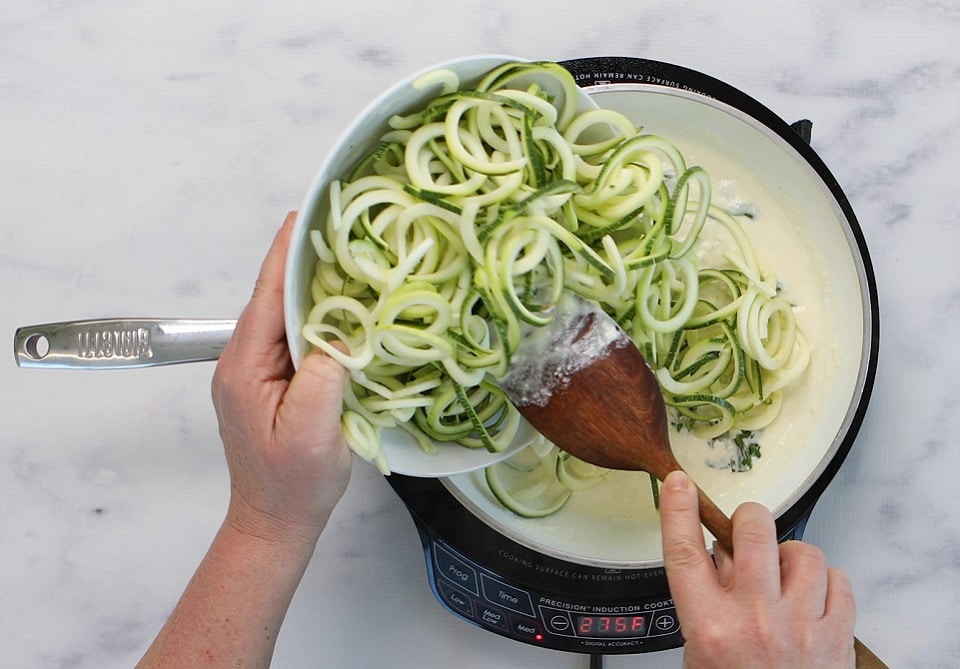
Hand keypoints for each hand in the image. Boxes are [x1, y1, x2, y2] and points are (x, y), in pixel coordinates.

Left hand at [211, 211, 351, 546]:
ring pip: (285, 318)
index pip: (267, 298)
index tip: (305, 215)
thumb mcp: (314, 431)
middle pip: (274, 300)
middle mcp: (243, 362)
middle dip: (305, 263)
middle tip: (342, 231)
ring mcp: (255, 373)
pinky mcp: (271, 383)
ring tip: (349, 261)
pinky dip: (318, 319)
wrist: (274, 523)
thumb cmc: (293, 485)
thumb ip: (325, 376)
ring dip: (314, 290)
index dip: (287, 255)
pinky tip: (343, 311)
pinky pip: (293, 339)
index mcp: (246, 367)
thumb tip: (343, 332)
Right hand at [660, 471, 855, 668]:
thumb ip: (707, 604)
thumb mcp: (701, 653)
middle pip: (753, 531)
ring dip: (790, 557)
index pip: (685, 553)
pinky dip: (825, 580)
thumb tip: (722, 558)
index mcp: (711, 627)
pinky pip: (838, 579)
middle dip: (748, 522)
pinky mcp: (836, 635)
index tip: (678, 485)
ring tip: (783, 577)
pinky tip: (811, 595)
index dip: (677, 511)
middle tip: (747, 535)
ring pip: (802, 551)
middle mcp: (755, 620)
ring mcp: (800, 626)